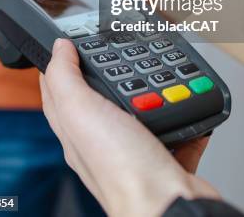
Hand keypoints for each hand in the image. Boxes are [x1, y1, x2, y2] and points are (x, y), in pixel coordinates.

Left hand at [41, 39, 218, 216]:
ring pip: (141, 110)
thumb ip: (66, 78)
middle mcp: (104, 141)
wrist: (168, 204)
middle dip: (110, 72)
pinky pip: (175, 127)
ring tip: (155, 71)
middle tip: (116, 49)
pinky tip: (185, 100)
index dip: (60, 65)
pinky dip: (181, 113)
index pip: (59, 92)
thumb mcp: (80, 111)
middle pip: (101, 99)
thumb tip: (58, 49)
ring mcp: (136, 149)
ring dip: (150, 90)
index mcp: (76, 131)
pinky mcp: (167, 156)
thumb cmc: (121, 169)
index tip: (67, 44)